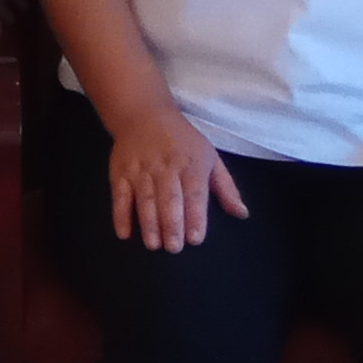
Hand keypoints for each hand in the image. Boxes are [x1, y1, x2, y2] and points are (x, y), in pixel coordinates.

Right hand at [103, 106, 246, 250]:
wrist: (144, 114)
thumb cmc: (182, 140)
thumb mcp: (210, 157)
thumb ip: (226, 188)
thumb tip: (242, 214)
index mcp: (191, 164)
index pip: (194, 193)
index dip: (195, 216)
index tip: (196, 239)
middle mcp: (166, 167)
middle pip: (169, 199)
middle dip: (171, 225)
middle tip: (174, 248)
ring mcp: (141, 170)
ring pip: (145, 199)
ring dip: (149, 224)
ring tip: (154, 244)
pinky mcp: (121, 172)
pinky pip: (120, 196)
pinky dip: (120, 215)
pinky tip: (124, 233)